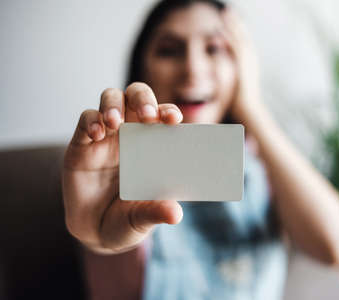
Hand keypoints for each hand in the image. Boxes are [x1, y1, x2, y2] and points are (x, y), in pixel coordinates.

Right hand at [63, 82, 183, 253]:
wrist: (96, 233)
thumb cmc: (128, 219)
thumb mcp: (143, 218)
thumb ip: (156, 211)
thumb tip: (176, 214)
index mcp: (154, 144)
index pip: (163, 117)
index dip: (168, 112)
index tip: (174, 119)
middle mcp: (131, 134)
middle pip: (136, 96)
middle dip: (142, 99)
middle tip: (147, 115)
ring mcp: (106, 136)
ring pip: (110, 99)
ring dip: (114, 104)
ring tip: (116, 121)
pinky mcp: (81, 144)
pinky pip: (85, 120)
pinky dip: (91, 121)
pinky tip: (96, 135)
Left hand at [222, 8, 265, 125]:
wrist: (248, 110)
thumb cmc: (241, 104)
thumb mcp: (236, 87)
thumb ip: (230, 78)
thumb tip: (223, 78)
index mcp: (250, 64)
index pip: (243, 43)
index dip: (238, 31)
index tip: (231, 21)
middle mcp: (251, 60)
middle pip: (243, 36)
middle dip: (236, 23)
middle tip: (228, 11)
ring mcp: (248, 62)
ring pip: (240, 38)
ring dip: (233, 24)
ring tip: (225, 13)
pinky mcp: (242, 66)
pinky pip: (235, 47)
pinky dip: (229, 36)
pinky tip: (220, 28)